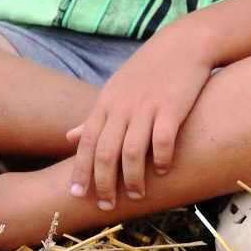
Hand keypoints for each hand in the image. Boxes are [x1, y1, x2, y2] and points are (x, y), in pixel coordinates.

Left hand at [65, 30, 213, 211]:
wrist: (183, 45)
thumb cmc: (147, 71)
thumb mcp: (113, 90)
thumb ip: (92, 117)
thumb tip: (67, 137)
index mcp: (106, 104)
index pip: (86, 143)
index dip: (80, 171)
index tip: (76, 195)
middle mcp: (122, 107)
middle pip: (105, 152)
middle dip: (103, 183)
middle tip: (106, 206)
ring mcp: (146, 107)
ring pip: (131, 152)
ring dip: (132, 178)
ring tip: (136, 195)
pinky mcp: (171, 107)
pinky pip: (162, 140)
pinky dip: (161, 159)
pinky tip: (163, 171)